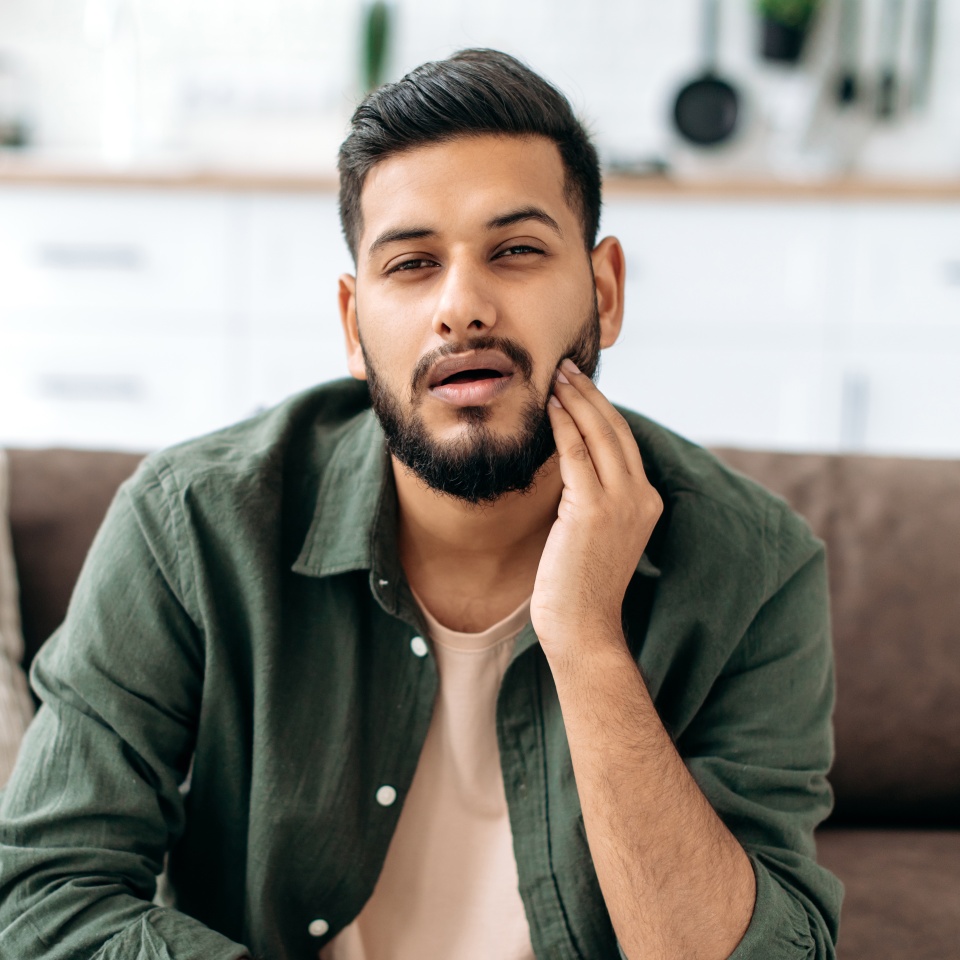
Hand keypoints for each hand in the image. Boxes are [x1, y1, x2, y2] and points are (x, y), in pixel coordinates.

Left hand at [531, 359, 662, 663]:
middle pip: (616, 430)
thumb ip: (592, 496)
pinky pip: (577, 454)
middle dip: (590, 393)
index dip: (602, 409)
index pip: (625, 442)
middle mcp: (642, 497)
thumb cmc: (580, 585)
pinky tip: (548, 408)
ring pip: (599, 434)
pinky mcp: (593, 510)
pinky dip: (563, 426)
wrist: (582, 626)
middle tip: (567, 367)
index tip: (580, 385)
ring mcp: (621, 502)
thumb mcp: (595, 532)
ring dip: (575, 400)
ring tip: (556, 376)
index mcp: (648, 501)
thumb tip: (568, 459)